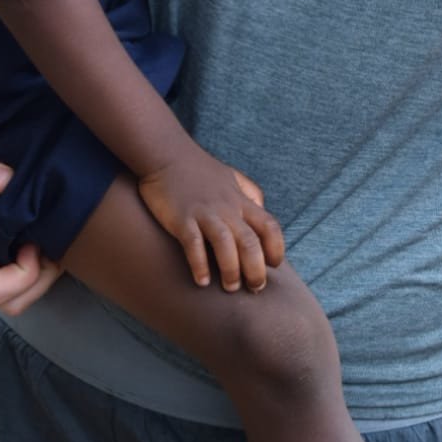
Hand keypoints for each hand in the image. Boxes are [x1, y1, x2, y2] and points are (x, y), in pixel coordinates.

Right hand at [0, 128, 61, 314]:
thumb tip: (7, 178)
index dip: (25, 275)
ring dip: (34, 275)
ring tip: (46, 237)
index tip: (35, 240)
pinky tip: (31, 233)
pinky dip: (23, 265)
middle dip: (39, 281)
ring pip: (6, 294)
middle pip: (8, 303)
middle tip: (54, 242)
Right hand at [137, 147, 284, 291]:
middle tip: (254, 288)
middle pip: (250, 241)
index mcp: (240, 200)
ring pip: (226, 244)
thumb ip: (249, 194)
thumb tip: (262, 211)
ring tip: (229, 287)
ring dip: (231, 270)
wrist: (165, 153)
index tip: (273, 266)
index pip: (270, 226)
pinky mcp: (181, 217)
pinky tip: (201, 281)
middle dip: (256, 270)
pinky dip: (199, 264)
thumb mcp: (231, 177)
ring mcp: (204, 212)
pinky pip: (193, 244)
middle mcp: (227, 208)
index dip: (276, 248)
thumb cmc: (199, 169)